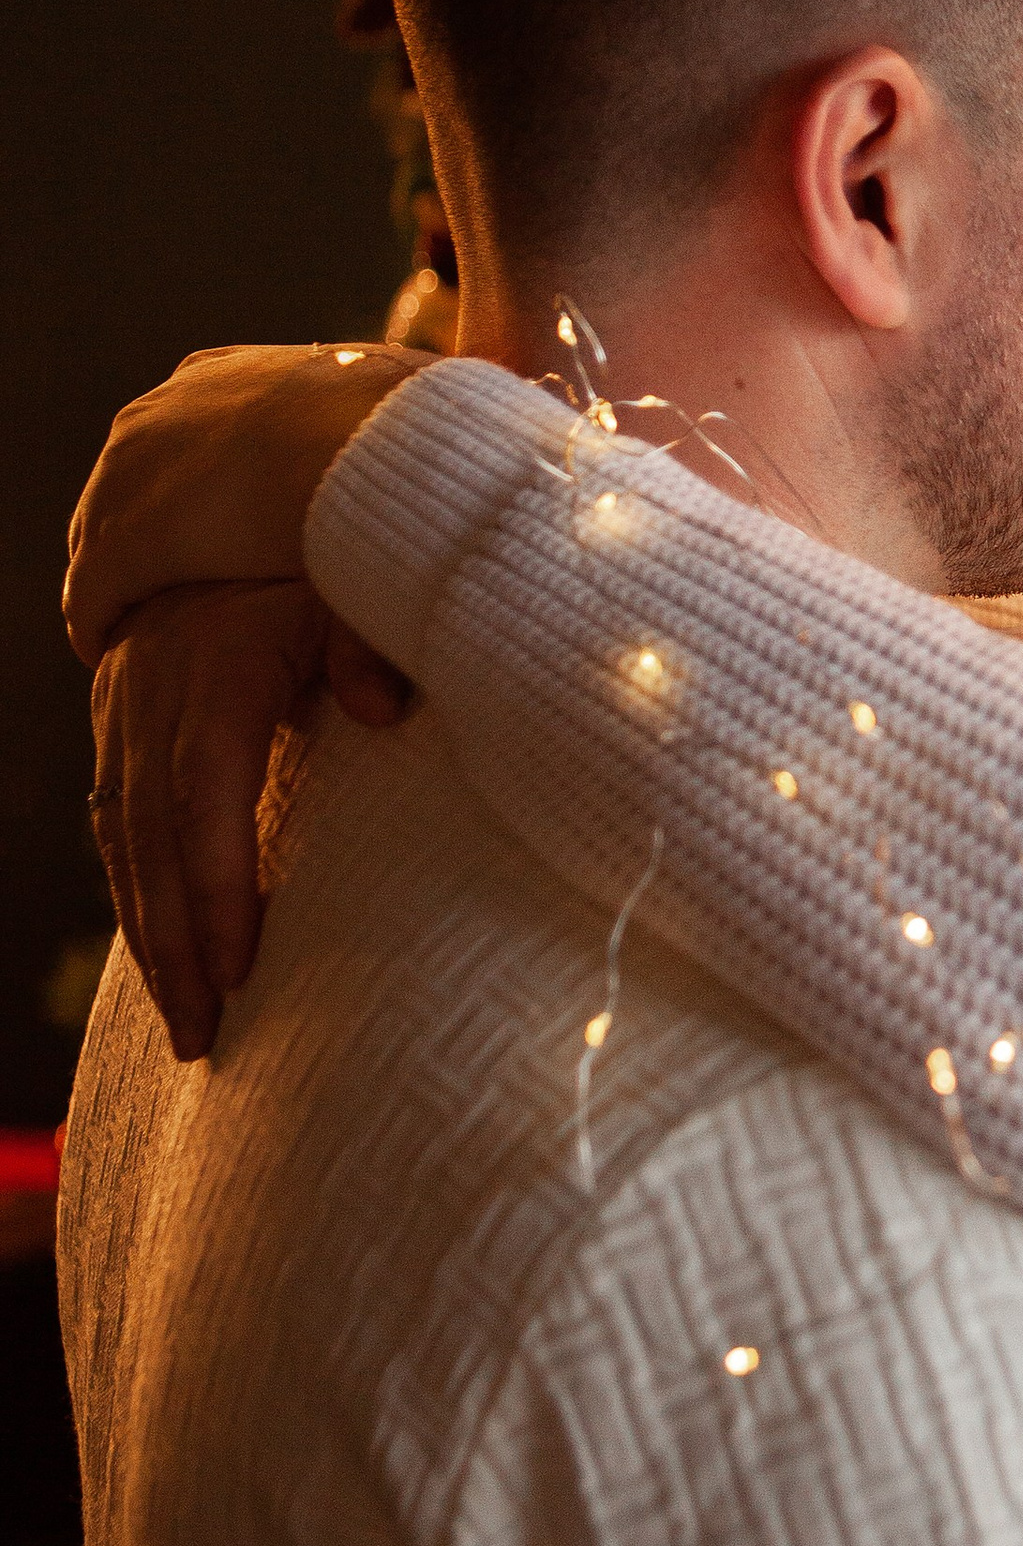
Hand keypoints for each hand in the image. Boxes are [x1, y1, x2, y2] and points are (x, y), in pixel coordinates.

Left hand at [64, 341, 424, 666]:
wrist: (382, 447)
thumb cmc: (408, 430)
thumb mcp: (388, 414)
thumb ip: (379, 434)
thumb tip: (430, 427)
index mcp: (218, 377)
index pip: (179, 442)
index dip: (191, 495)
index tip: (213, 534)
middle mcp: (158, 415)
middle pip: (129, 489)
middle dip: (151, 537)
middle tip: (176, 589)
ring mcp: (130, 476)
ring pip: (102, 542)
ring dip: (126, 583)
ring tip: (144, 629)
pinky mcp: (123, 543)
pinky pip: (92, 597)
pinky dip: (100, 624)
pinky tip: (110, 652)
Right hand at [88, 579, 409, 1059]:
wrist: (240, 512)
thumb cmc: (321, 567)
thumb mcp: (351, 586)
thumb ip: (371, 642)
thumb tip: (385, 710)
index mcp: (215, 665)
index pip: (204, 794)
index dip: (217, 886)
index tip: (239, 970)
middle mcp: (153, 691)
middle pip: (151, 836)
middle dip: (174, 943)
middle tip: (205, 1034)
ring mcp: (125, 710)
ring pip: (122, 840)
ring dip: (149, 936)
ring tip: (185, 1023)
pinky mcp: (118, 727)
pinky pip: (115, 824)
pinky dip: (136, 895)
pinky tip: (162, 958)